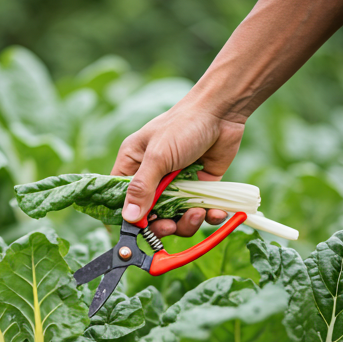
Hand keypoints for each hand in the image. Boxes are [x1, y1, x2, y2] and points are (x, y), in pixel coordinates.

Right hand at [111, 97, 244, 236]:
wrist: (222, 112)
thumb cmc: (183, 125)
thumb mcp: (158, 156)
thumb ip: (142, 188)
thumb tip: (129, 218)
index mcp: (133, 165)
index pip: (120, 198)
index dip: (127, 217)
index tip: (138, 230)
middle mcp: (153, 177)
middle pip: (150, 215)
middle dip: (162, 225)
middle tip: (171, 225)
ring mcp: (176, 184)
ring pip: (175, 217)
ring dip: (186, 222)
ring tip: (198, 213)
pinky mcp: (198, 187)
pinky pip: (199, 211)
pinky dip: (208, 216)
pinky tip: (214, 212)